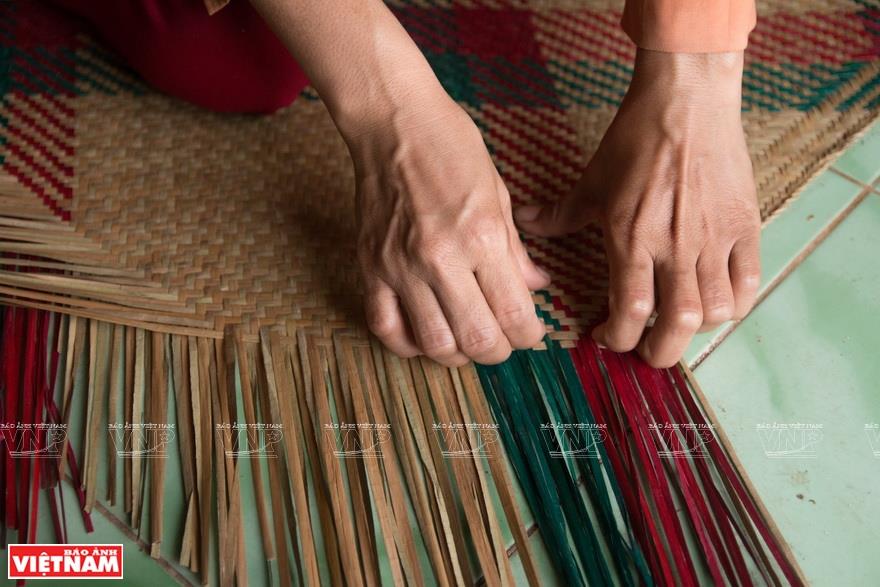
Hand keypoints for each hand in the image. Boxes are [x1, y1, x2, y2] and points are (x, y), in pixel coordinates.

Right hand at [350, 94, 550, 365]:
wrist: (392, 120)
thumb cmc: (452, 146)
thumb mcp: (499, 193)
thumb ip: (515, 250)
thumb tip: (535, 287)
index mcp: (483, 237)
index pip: (515, 316)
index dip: (530, 336)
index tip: (530, 332)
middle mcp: (442, 259)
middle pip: (477, 341)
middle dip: (498, 352)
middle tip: (502, 342)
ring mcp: (401, 266)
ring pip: (433, 344)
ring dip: (457, 354)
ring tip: (465, 340)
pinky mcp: (371, 266)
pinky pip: (385, 326)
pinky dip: (407, 345)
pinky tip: (424, 337)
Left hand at [514, 50, 760, 367]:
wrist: (687, 100)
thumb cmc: (635, 139)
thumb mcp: (591, 181)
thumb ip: (559, 214)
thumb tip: (525, 222)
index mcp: (632, 239)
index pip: (630, 313)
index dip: (618, 338)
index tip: (607, 337)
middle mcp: (675, 247)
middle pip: (677, 326)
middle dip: (660, 353)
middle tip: (648, 352)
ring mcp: (714, 238)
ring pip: (715, 311)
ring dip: (695, 329)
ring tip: (679, 323)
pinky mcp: (744, 225)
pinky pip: (748, 282)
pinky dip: (734, 304)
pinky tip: (716, 303)